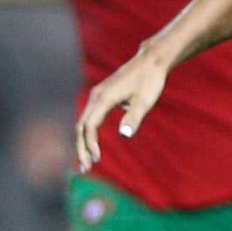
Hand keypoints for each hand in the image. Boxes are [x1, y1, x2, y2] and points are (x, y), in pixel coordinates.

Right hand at [75, 51, 170, 169]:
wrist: (151, 61)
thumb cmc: (150, 81)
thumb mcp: (145, 101)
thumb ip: (134, 117)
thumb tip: (125, 135)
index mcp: (104, 97)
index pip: (89, 125)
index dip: (90, 144)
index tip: (97, 159)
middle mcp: (96, 96)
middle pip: (80, 126)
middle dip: (81, 148)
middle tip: (85, 169)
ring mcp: (97, 95)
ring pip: (83, 122)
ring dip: (82, 143)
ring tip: (86, 163)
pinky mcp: (101, 96)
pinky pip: (89, 118)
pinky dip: (87, 134)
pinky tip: (92, 147)